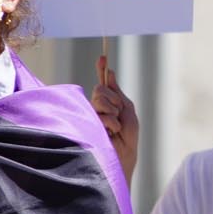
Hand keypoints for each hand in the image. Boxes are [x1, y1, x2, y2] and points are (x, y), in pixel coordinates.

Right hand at [92, 55, 139, 182]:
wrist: (123, 156)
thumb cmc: (127, 137)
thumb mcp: (127, 111)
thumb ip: (117, 93)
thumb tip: (110, 73)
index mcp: (109, 102)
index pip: (104, 83)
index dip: (102, 69)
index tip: (103, 57)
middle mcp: (96, 106)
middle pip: (101, 89)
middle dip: (113, 99)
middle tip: (119, 114)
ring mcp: (90, 114)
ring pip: (99, 99)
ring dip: (113, 112)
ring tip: (116, 128)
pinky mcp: (85, 123)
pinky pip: (99, 112)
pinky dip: (111, 121)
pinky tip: (111, 132)